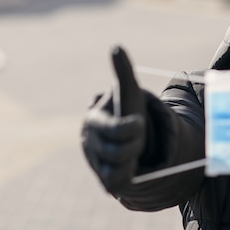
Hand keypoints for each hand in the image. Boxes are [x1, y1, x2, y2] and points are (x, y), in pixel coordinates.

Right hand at [81, 46, 146, 192]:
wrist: (126, 140)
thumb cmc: (127, 111)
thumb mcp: (129, 92)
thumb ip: (123, 71)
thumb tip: (115, 46)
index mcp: (95, 121)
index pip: (114, 129)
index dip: (130, 129)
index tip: (140, 124)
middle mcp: (90, 143)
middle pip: (122, 151)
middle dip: (136, 143)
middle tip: (139, 134)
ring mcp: (95, 162)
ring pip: (122, 167)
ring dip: (135, 157)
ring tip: (132, 147)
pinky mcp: (103, 179)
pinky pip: (121, 182)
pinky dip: (130, 174)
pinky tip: (130, 165)